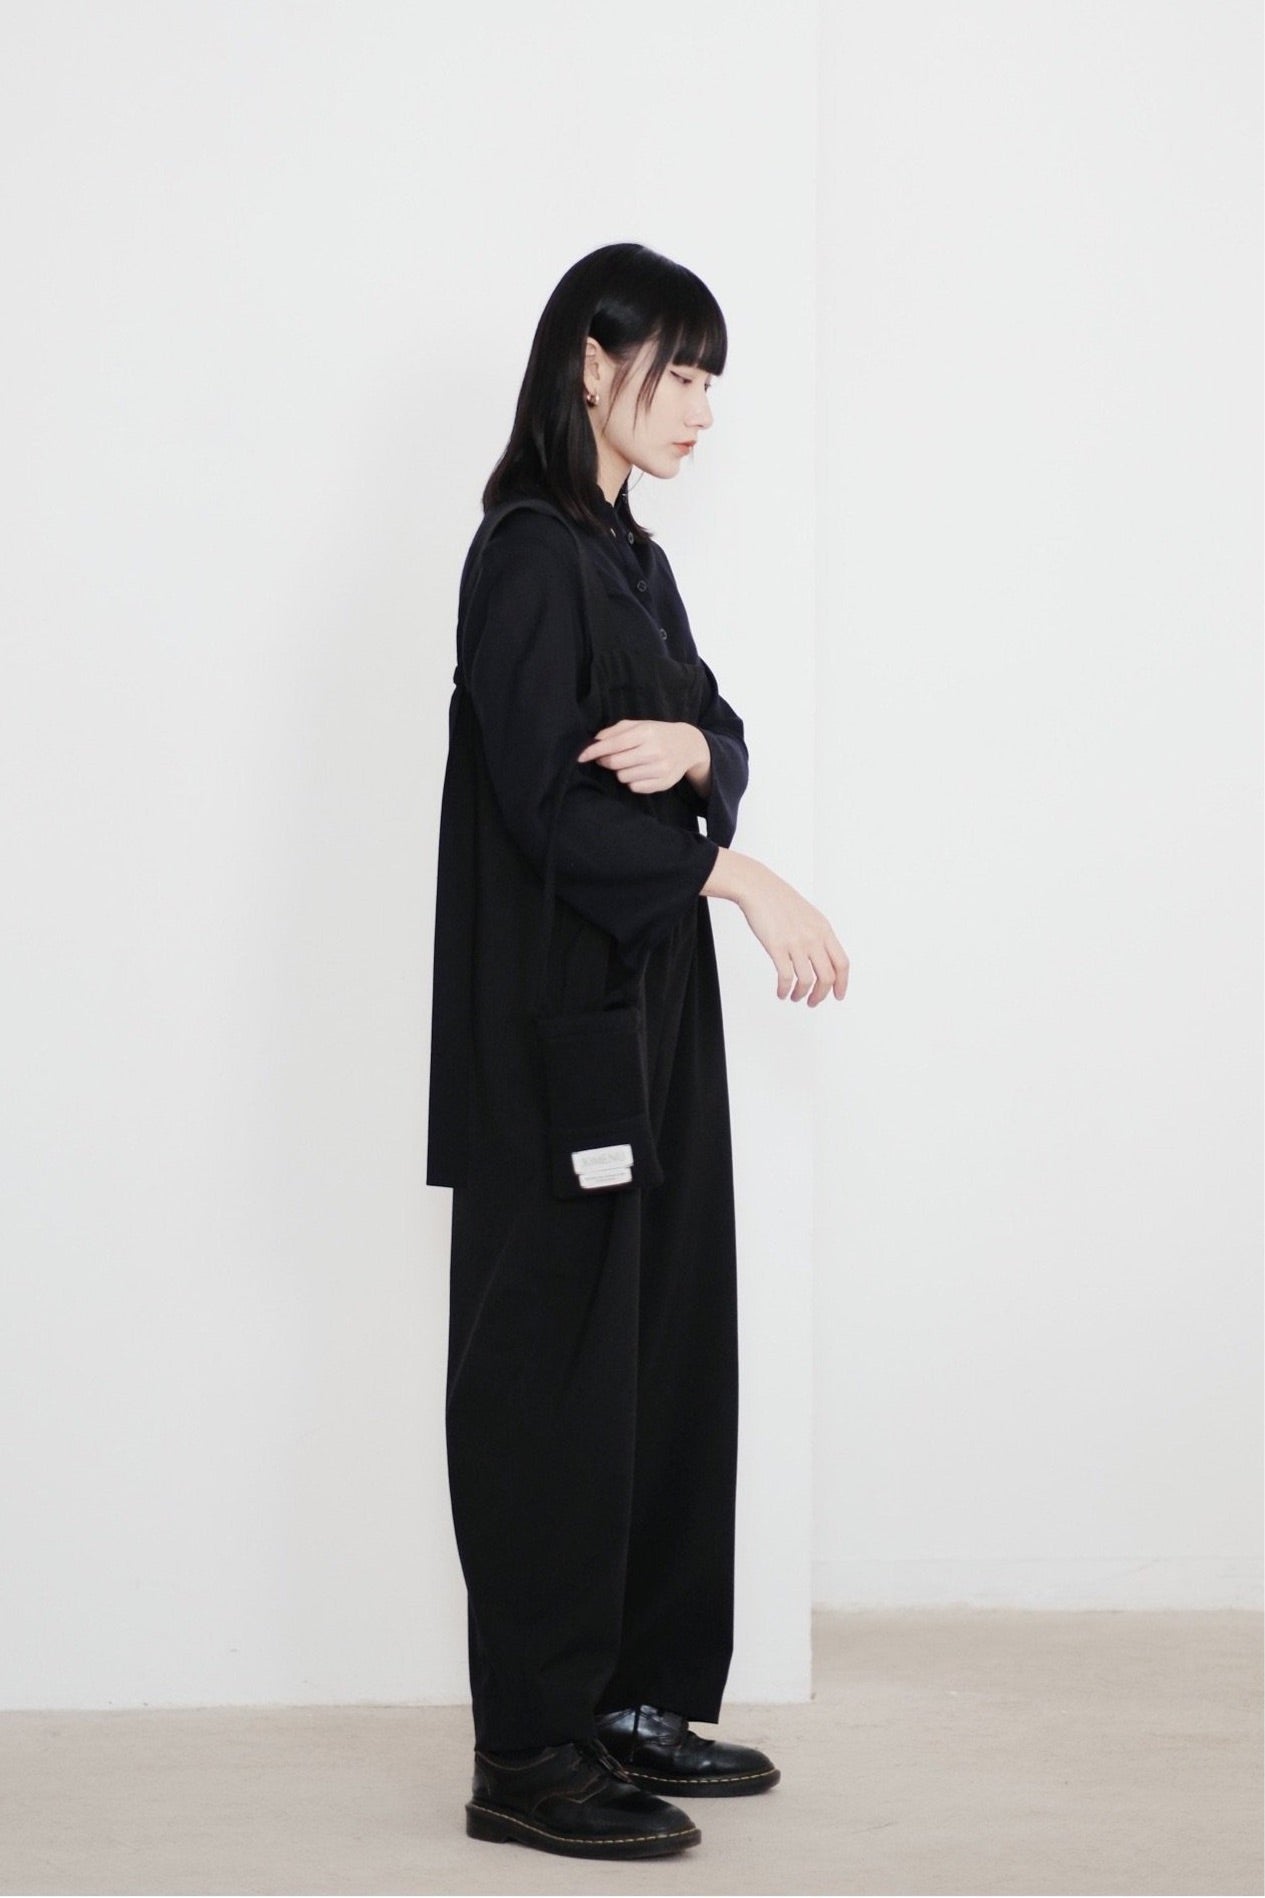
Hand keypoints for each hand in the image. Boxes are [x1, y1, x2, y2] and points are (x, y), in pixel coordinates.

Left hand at [577, 719, 708, 795]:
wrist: (688, 745)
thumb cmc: (657, 733)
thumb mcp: (639, 725)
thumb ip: (615, 731)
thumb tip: (595, 741)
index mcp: (646, 732)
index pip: (612, 744)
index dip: (593, 751)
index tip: (580, 757)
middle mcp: (654, 750)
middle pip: (615, 763)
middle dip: (606, 762)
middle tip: (608, 758)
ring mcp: (660, 768)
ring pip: (623, 777)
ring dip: (621, 771)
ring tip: (630, 763)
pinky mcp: (663, 783)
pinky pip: (635, 787)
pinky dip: (632, 781)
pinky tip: (640, 772)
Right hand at [702, 850, 848, 1004]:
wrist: (758, 888)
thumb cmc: (780, 901)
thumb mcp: (809, 916)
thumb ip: (818, 936)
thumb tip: (822, 959)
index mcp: (824, 930)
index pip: (842, 963)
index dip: (842, 983)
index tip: (838, 995)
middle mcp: (813, 937)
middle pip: (827, 976)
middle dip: (821, 994)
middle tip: (813, 1002)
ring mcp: (796, 942)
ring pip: (807, 980)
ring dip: (802, 994)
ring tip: (795, 997)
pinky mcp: (777, 947)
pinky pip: (786, 977)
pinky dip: (784, 989)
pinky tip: (781, 992)